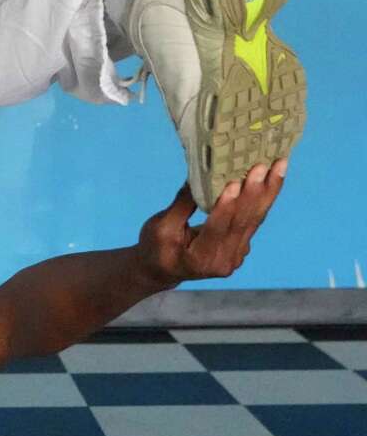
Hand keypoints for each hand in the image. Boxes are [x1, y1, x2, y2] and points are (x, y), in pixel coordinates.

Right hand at [136, 159, 287, 287]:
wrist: (162, 269)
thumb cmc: (155, 247)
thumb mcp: (161, 227)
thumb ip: (181, 205)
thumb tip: (197, 177)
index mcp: (200, 258)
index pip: (217, 229)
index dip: (226, 207)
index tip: (234, 183)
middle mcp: (225, 260)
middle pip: (243, 223)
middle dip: (255, 192)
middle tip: (263, 166)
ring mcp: (236, 255)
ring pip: (255, 220)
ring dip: (267, 192)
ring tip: (278, 166)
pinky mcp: (241, 246)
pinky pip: (254, 220)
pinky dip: (262, 198)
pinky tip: (270, 179)